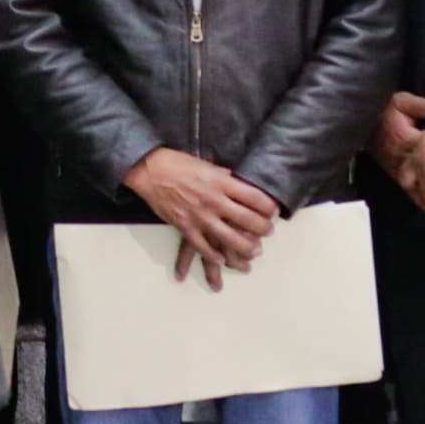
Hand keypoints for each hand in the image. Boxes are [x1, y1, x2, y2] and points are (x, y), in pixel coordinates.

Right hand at [123, 147, 279, 285]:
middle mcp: (213, 200)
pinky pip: (202, 246)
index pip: (254, 197)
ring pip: (229, 238)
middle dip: (263, 229)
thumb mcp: (207, 165)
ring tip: (255, 252)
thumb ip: (224, 177)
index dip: (268, 206)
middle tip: (269, 232)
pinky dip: (214, 255)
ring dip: (245, 248)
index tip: (274, 211)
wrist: (150, 170)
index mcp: (220, 182)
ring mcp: (199, 216)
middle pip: (247, 219)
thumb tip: (238, 184)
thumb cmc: (178, 163)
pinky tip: (222, 259)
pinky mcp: (185, 226)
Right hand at [369, 90, 424, 206]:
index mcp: (406, 137)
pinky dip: (420, 201)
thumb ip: (419, 105)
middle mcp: (402, 156)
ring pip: (416, 187)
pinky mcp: (394, 172)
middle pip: (424, 174)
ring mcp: (397, 167)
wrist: (362, 121)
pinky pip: (408, 189)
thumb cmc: (385, 110)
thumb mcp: (400, 101)